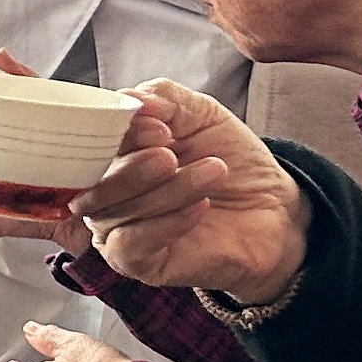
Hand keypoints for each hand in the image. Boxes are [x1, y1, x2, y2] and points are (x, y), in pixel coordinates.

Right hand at [76, 80, 312, 305]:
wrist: (272, 208)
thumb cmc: (230, 160)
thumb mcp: (201, 115)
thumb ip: (165, 98)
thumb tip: (131, 98)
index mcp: (113, 152)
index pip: (89, 142)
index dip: (115, 134)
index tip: (158, 127)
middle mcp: (105, 191)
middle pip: (93, 180)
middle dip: (133, 166)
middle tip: (171, 155)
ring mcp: (116, 228)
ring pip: (116, 210)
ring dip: (169, 190)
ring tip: (214, 172)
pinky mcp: (136, 263)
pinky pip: (130, 245)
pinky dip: (165, 223)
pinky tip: (199, 208)